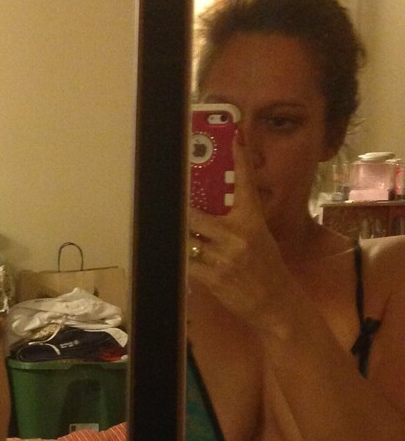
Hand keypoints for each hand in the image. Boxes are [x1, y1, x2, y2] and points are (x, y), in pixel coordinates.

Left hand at [187, 132, 297, 329]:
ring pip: (187, 239)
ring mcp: (224, 257)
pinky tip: (172, 254)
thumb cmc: (267, 267)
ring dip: (177, 236)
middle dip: (180, 209)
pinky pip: (187, 263)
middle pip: (196, 215)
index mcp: (253, 221)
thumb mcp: (261, 237)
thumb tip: (215, 208)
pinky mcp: (213, 278)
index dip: (238, 159)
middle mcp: (238, 236)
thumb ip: (240, 221)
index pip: (245, 184)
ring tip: (165, 229)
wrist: (275, 301)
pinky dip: (179, 258)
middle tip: (169, 198)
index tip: (232, 139)